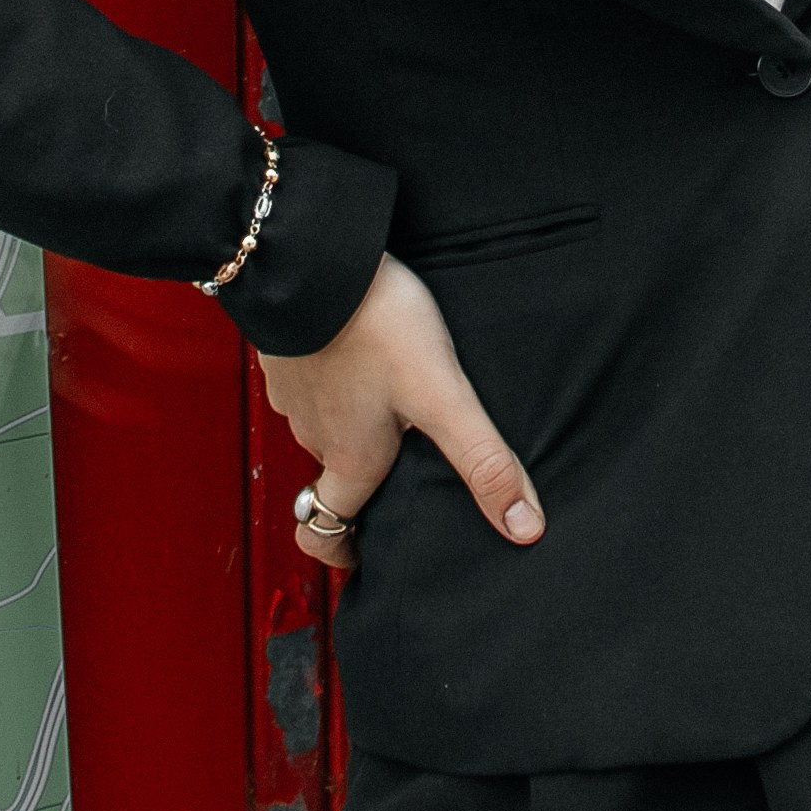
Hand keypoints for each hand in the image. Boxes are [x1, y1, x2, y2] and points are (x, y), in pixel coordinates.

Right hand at [255, 251, 545, 572]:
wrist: (309, 258)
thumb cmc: (373, 326)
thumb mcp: (442, 395)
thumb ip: (482, 459)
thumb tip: (523, 527)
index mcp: (349, 458)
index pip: (323, 533)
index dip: (341, 551)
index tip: (364, 552)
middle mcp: (313, 433)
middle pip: (333, 476)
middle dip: (365, 478)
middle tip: (406, 463)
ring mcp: (294, 391)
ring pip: (323, 424)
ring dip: (352, 422)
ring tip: (396, 397)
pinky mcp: (287, 350)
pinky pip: (312, 379)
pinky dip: (336, 377)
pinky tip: (368, 349)